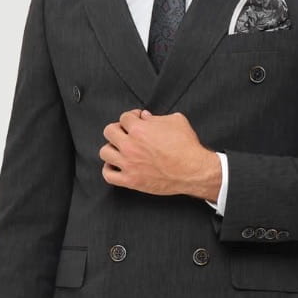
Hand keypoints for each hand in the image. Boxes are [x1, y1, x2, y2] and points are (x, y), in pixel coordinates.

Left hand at [99, 108, 219, 199]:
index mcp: (139, 129)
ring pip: (105, 152)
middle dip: (119, 129)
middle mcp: (130, 146)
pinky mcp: (131, 180)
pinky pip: (108, 175)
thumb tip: (145, 117)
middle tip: (127, 133)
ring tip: (120, 150)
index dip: (132, 117)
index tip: (137, 121)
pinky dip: (109, 170)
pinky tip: (116, 166)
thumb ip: (157, 117)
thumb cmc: (187, 146)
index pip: (124, 117)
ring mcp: (128, 164)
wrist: (193, 171)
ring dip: (112, 148)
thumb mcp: (176, 121)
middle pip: (109, 131)